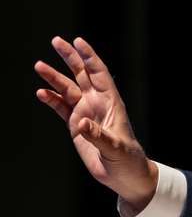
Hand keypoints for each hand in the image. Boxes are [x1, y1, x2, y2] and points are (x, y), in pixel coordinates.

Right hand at [34, 37, 157, 209]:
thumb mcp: (115, 148)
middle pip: (82, 74)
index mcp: (112, 102)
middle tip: (56, 41)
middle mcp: (98, 103)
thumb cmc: (127, 160)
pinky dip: (51, 100)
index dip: (89, 57)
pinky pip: (61, 108)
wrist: (124, 176)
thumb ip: (98, 135)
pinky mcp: (76, 126)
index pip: (99, 74)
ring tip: (39, 66)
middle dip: (70, 57)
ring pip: (68, 89)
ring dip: (54, 78)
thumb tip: (80, 123)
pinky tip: (41, 93)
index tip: (78, 41)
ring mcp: (86, 113)